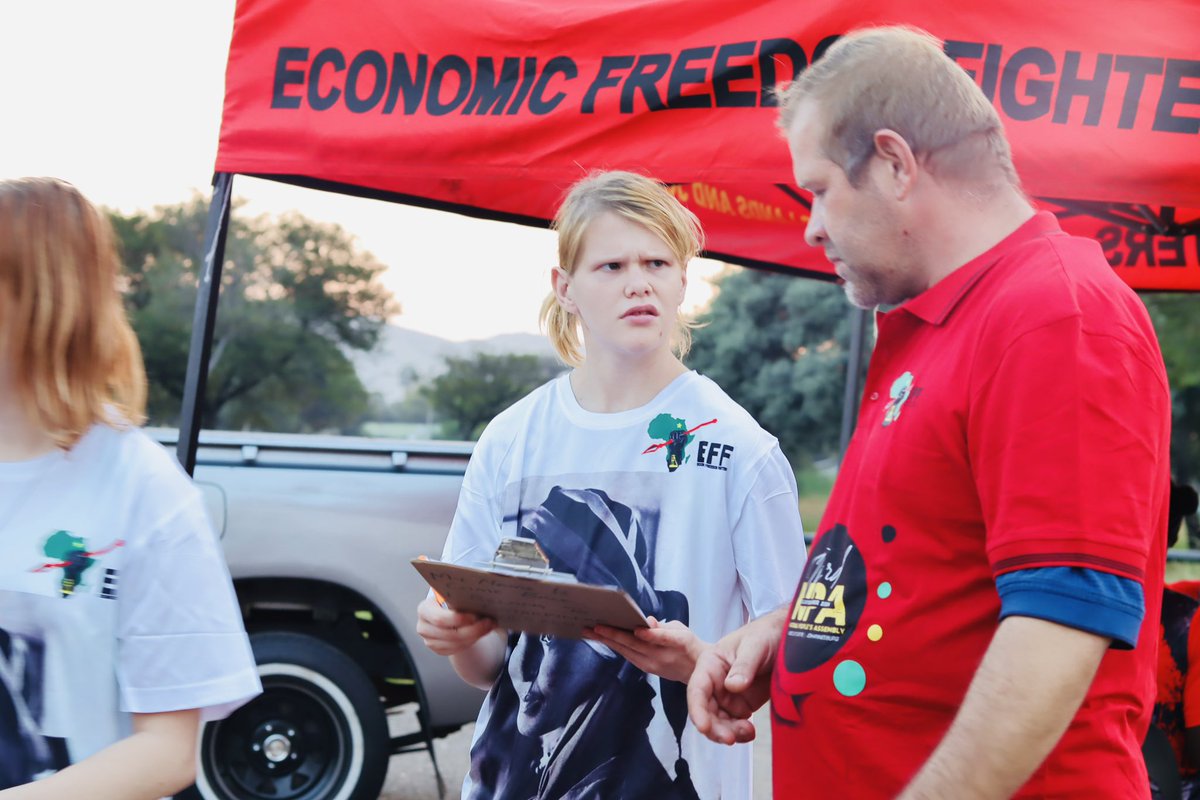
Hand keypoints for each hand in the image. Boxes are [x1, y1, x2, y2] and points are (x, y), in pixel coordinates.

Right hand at [415, 595, 495, 656]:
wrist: (447, 611)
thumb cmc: (450, 599)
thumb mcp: (451, 594)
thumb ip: (458, 595)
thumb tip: (478, 597)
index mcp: (424, 609)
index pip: (439, 618)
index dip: (458, 619)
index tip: (475, 616)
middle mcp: (424, 627)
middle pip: (450, 634)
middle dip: (473, 629)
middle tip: (489, 622)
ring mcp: (430, 640)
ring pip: (456, 643)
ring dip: (476, 635)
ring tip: (489, 626)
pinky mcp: (438, 649)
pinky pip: (458, 649)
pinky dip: (472, 641)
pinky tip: (482, 633)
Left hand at [585, 617, 702, 682]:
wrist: (696, 670)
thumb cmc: (689, 644)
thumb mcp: (682, 630)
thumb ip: (664, 627)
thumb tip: (647, 622)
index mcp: (677, 642)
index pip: (662, 638)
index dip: (649, 634)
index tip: (636, 628)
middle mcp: (662, 656)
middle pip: (635, 644)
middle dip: (613, 634)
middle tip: (594, 626)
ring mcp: (652, 665)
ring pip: (627, 651)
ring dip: (608, 641)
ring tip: (591, 632)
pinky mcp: (647, 669)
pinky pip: (627, 656)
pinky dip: (614, 647)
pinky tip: (602, 639)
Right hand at [687, 608, 783, 744]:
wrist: (785, 639)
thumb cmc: (765, 635)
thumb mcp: (755, 645)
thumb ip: (744, 665)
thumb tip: (732, 687)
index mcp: (710, 664)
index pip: (697, 689)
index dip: (697, 710)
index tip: (703, 727)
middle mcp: (715, 682)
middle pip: (705, 711)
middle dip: (714, 728)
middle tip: (730, 738)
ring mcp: (728, 696)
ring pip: (719, 722)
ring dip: (728, 732)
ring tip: (747, 732)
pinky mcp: (742, 705)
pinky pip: (735, 725)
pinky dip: (740, 733)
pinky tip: (750, 732)